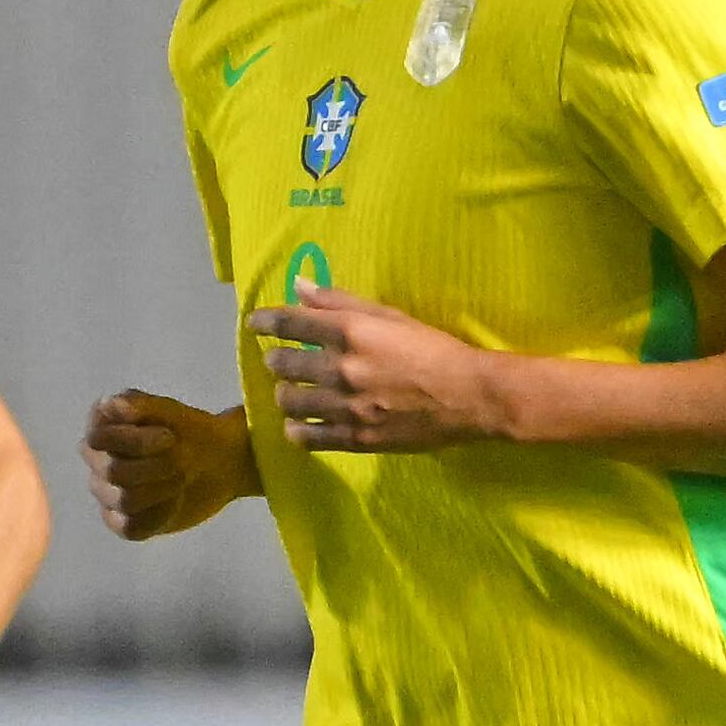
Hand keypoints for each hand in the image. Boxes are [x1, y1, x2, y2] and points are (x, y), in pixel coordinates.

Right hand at [80, 387, 248, 539]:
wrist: (219, 460)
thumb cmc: (188, 429)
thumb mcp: (167, 409)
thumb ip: (138, 404)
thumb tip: (110, 405)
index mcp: (100, 428)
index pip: (99, 440)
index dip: (136, 442)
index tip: (170, 437)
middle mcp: (97, 461)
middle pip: (113, 473)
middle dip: (157, 466)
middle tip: (183, 460)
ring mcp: (108, 493)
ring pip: (124, 501)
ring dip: (162, 489)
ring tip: (182, 479)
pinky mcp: (125, 521)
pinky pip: (130, 528)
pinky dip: (158, 515)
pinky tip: (175, 501)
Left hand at [248, 290, 518, 452]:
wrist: (469, 396)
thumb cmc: (433, 349)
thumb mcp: (390, 317)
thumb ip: (341, 303)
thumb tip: (299, 287)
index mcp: (350, 333)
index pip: (289, 324)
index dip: (265, 321)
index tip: (256, 323)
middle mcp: (341, 369)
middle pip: (284, 364)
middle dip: (276, 360)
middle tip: (280, 361)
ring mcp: (346, 407)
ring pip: (290, 402)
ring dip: (284, 395)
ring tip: (290, 393)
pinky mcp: (356, 438)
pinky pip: (308, 438)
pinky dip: (296, 430)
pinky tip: (298, 425)